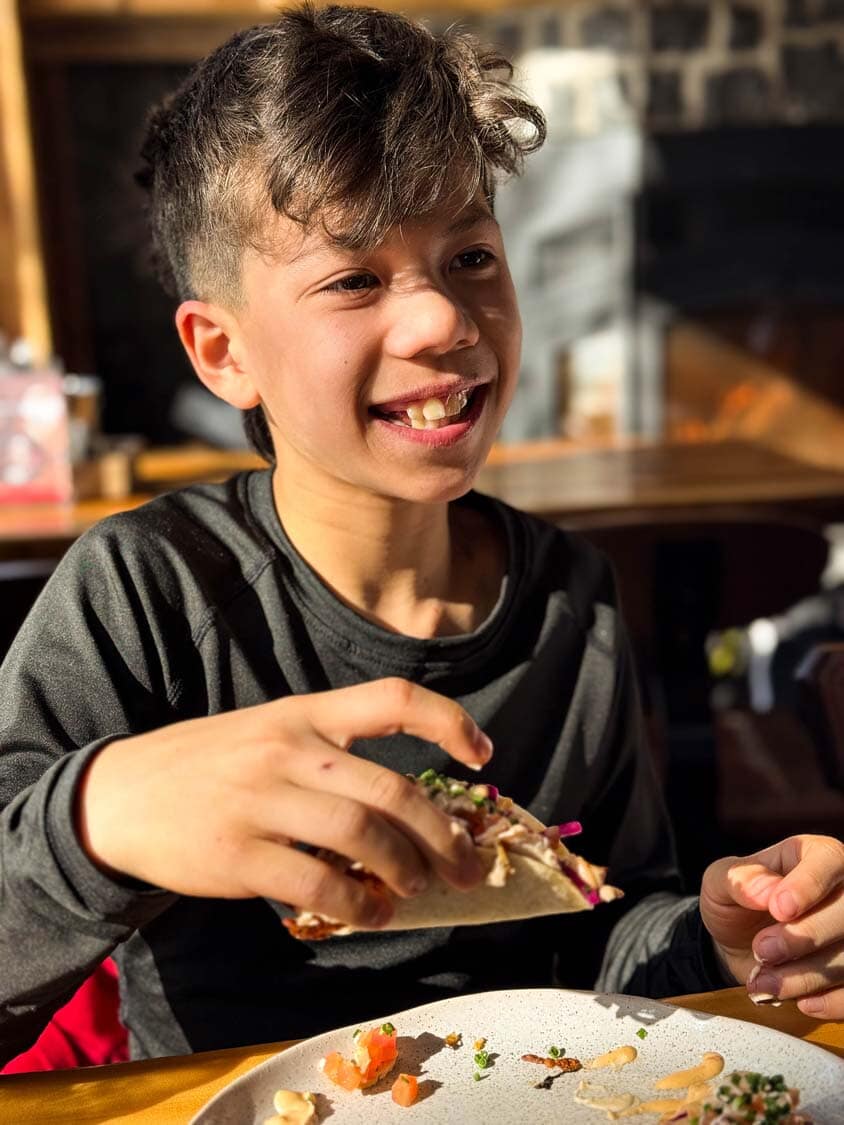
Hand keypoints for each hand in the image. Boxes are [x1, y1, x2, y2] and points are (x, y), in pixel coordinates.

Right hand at [74, 677, 491, 929]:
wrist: (119, 794)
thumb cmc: (208, 764)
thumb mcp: (268, 732)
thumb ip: (329, 753)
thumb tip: (406, 810)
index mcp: (303, 712)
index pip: (392, 698)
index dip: (449, 721)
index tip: (483, 753)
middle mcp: (289, 749)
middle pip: (391, 790)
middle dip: (442, 834)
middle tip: (466, 867)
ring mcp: (261, 800)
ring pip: (362, 836)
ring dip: (403, 871)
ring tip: (414, 890)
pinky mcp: (236, 854)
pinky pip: (317, 884)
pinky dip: (357, 906)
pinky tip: (370, 914)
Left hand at [700, 835, 843, 1017]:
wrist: (741, 944)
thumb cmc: (737, 901)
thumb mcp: (721, 882)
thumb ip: (739, 879)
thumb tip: (765, 891)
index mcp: (815, 855)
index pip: (828, 860)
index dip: (808, 886)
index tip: (779, 909)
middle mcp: (843, 890)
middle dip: (804, 937)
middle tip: (762, 950)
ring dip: (806, 976)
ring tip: (763, 981)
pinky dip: (831, 1002)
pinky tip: (801, 1002)